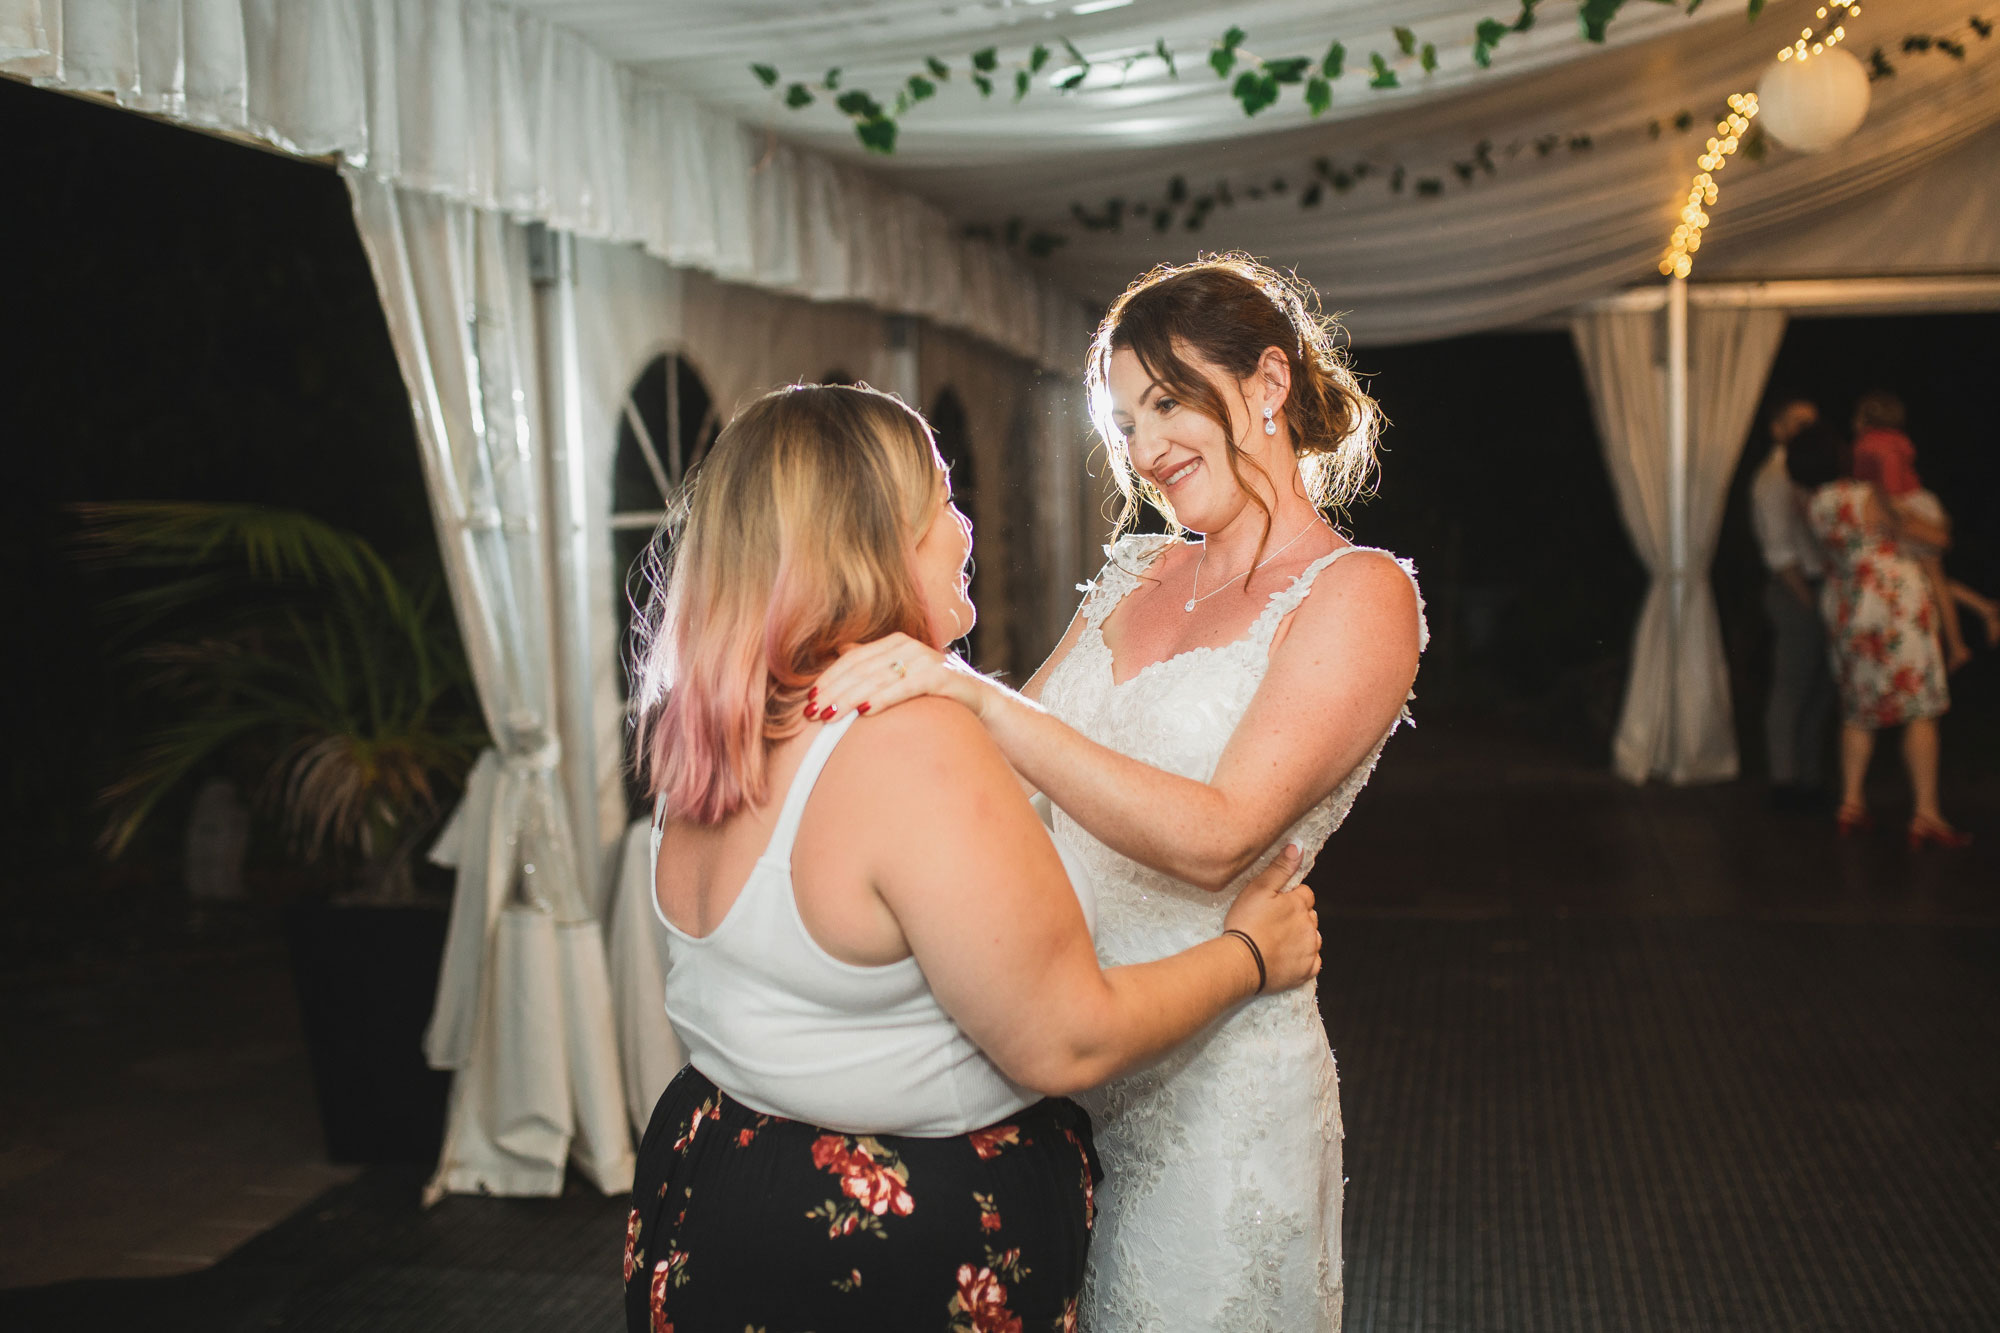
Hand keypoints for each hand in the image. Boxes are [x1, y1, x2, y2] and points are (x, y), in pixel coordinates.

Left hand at [808, 632, 992, 720]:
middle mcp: (910, 646)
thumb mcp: (903, 680)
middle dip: (834, 692)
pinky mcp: (944, 677)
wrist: (986, 707)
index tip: (808, 700)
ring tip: (830, 716)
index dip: (829, 679)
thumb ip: (874, 666)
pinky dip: (884, 699)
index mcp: (895, 644)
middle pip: (861, 669)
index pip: (852, 659)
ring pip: (879, 678)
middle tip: (812, 713)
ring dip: (851, 698)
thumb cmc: (938, 697)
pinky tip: (866, 712)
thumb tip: (839, 652)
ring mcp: (928, 659)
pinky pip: (907, 687)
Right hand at [1220, 844, 1319, 993]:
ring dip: (1301, 938)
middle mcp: (1310, 925)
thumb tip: (1298, 846)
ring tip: (1277, 942)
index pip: (1306, 894)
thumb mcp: (1258, 889)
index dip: (1291, 898)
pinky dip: (1303, 960)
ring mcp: (1310, 949)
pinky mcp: (1307, 970)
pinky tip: (1286, 958)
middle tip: (1273, 925)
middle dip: (1297, 918)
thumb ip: (1280, 868)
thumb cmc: (1246, 923)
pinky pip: (1313, 962)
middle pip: (1310, 916)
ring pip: (1312, 938)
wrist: (1241, 962)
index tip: (1275, 906)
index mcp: (1299, 904)